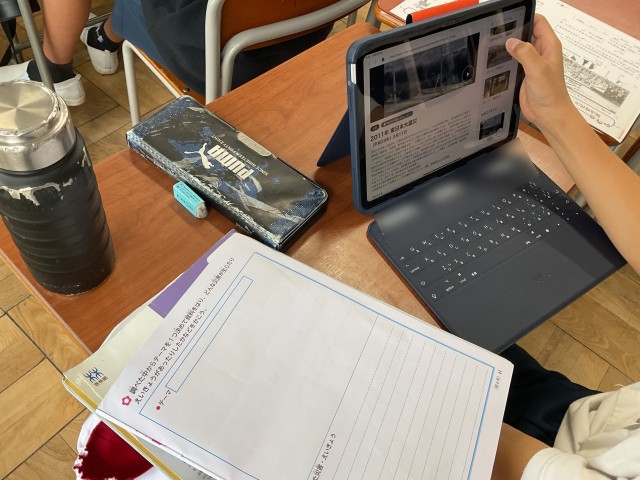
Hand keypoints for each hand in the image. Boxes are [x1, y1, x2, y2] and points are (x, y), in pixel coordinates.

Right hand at [505, 15, 574, 131]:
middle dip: (514, 31)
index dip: (527, 17)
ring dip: (508, 46)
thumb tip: (511, 42)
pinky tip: (494, 60)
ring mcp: (531, 63)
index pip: (539, 22)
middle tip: (496, 32)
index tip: (511, 18)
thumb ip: (525, 53)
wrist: (548, 114)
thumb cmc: (550, 92)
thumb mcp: (538, 69)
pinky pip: (513, 62)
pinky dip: (505, 59)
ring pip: (518, 48)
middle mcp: (541, 52)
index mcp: (549, 46)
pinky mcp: (523, 73)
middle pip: (526, 33)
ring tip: (492, 44)